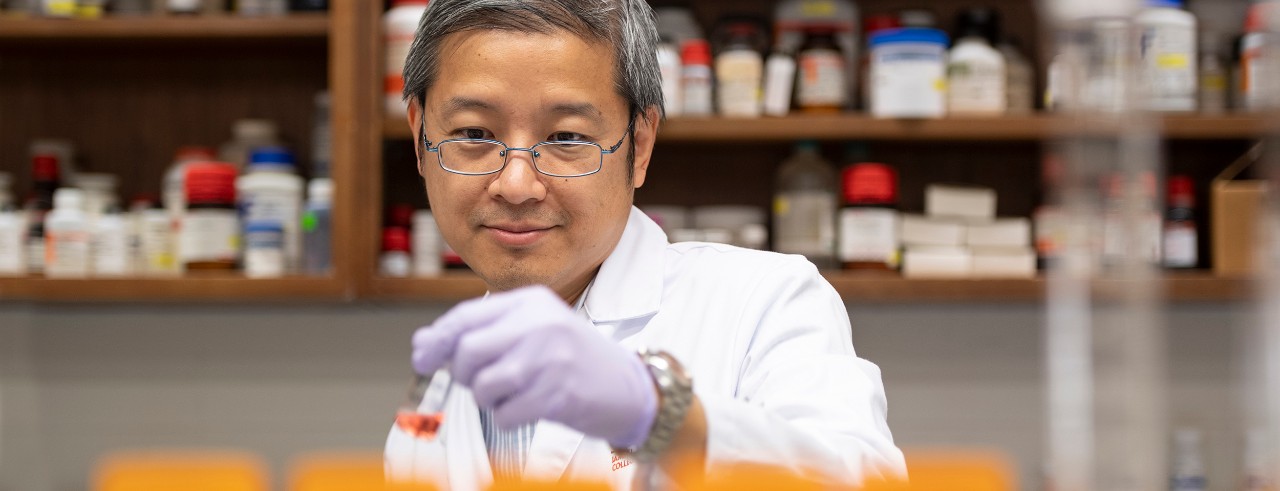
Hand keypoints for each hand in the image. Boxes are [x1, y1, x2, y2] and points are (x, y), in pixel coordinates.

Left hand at [412, 285, 657, 448]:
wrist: (630, 388)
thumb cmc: (576, 361)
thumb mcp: (534, 331)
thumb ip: (485, 332)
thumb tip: (424, 344)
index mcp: (532, 302)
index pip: (466, 316)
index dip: (437, 338)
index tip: (421, 356)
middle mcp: (540, 324)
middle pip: (467, 350)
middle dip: (461, 373)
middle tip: (478, 382)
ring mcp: (549, 358)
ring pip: (482, 384)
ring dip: (488, 398)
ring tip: (513, 394)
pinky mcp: (556, 393)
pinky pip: (505, 412)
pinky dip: (509, 417)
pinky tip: (530, 408)